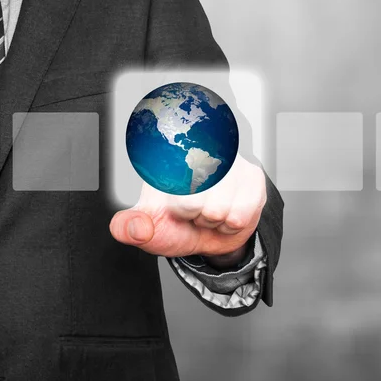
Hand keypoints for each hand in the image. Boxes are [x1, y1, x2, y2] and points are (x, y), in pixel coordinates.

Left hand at [109, 154, 265, 266]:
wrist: (213, 233)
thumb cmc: (178, 223)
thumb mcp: (147, 226)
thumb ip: (129, 227)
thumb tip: (134, 227)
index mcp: (168, 153)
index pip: (162, 163)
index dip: (167, 195)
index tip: (172, 193)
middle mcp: (201, 148)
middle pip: (190, 200)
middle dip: (191, 215)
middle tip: (193, 209)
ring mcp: (229, 160)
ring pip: (216, 209)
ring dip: (212, 220)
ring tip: (209, 211)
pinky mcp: (252, 177)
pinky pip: (238, 215)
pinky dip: (230, 224)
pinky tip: (226, 213)